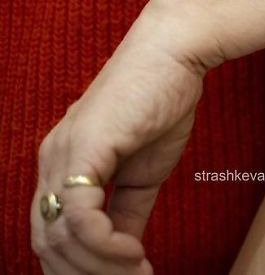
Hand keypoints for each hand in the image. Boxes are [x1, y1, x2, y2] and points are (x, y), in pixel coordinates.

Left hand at [31, 0, 213, 273]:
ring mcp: (62, 156)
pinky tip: (135, 253)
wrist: (176, 54)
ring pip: (60, 237)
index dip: (81, 268)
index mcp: (62, 165)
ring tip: (138, 272)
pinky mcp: (83, 150)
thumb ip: (128, 210)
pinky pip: (79, 216)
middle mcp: (51, 162)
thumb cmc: (162, 100)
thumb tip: (125, 250)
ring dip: (100, 268)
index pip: (52, 234)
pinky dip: (105, 246)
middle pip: (47, 244)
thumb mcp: (144, 170)